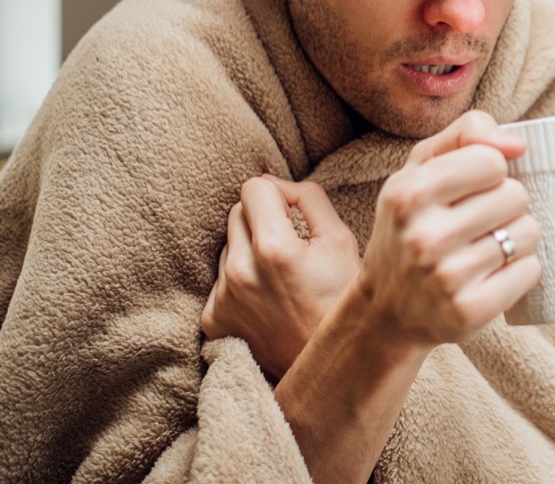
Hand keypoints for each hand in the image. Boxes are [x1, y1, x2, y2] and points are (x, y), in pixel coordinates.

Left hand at [201, 175, 360, 379]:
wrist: (330, 370)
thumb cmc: (341, 301)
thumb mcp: (342, 242)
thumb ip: (309, 199)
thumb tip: (278, 185)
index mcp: (275, 249)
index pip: (254, 187)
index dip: (278, 193)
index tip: (294, 213)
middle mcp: (240, 272)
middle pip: (237, 213)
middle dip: (263, 219)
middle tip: (291, 245)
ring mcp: (223, 298)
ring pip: (228, 245)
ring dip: (250, 250)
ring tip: (281, 278)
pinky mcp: (212, 320)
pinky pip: (220, 280)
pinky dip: (241, 281)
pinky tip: (268, 300)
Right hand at [356, 110, 541, 348]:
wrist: (387, 309)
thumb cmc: (412, 226)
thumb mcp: (420, 170)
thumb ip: (465, 135)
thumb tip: (517, 144)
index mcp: (409, 193)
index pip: (492, 161)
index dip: (490, 173)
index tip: (471, 190)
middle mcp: (424, 236)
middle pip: (516, 196)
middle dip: (505, 206)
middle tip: (477, 224)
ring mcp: (446, 278)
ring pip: (528, 233)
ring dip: (515, 238)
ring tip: (483, 248)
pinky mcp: (469, 311)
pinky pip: (530, 270)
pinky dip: (519, 270)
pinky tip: (491, 274)